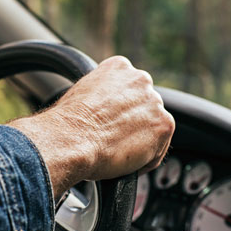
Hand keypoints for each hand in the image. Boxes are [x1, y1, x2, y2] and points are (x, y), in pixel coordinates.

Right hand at [9, 56, 174, 196]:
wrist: (70, 140)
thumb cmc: (66, 123)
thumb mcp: (79, 95)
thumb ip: (100, 96)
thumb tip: (100, 112)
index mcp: (119, 67)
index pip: (129, 88)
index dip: (120, 109)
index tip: (111, 122)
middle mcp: (140, 79)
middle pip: (144, 106)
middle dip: (133, 124)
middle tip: (114, 140)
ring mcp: (154, 102)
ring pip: (153, 127)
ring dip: (139, 142)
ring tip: (116, 154)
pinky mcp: (164, 126)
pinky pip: (159, 148)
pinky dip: (145, 160)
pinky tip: (124, 163)